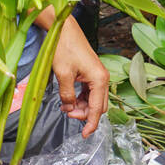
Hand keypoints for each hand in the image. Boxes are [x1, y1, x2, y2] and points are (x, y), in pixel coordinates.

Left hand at [52, 16, 108, 137]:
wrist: (63, 29)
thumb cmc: (64, 47)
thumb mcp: (63, 74)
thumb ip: (67, 94)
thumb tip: (68, 107)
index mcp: (99, 79)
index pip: (98, 109)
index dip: (91, 123)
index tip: (84, 135)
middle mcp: (102, 77)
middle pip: (98, 105)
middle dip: (85, 114)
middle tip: (67, 114)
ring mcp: (97, 75)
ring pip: (93, 99)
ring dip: (81, 106)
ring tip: (65, 106)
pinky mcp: (91, 72)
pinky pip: (89, 91)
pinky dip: (80, 98)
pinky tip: (68, 99)